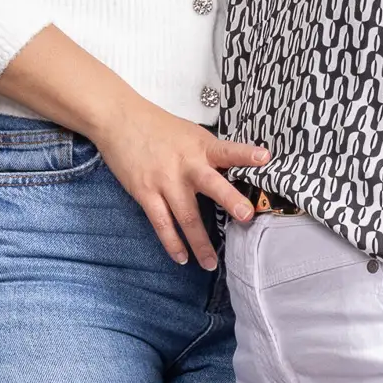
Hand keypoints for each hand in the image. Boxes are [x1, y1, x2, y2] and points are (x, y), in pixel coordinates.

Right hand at [94, 97, 268, 270]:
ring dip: (200, 242)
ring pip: (186, 216)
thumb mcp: (189, 133)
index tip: (265, 158)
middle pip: (210, 184)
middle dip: (229, 200)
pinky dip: (172, 243)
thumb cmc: (156, 126)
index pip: (227, 151)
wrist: (118, 119)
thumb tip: (232, 173)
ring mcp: (164, 181)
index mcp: (200, 146)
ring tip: (211, 263)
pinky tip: (181, 257)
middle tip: (246, 216)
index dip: (245, 154)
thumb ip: (209, 154)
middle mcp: (185, 165)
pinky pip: (161, 223)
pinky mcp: (145, 192)